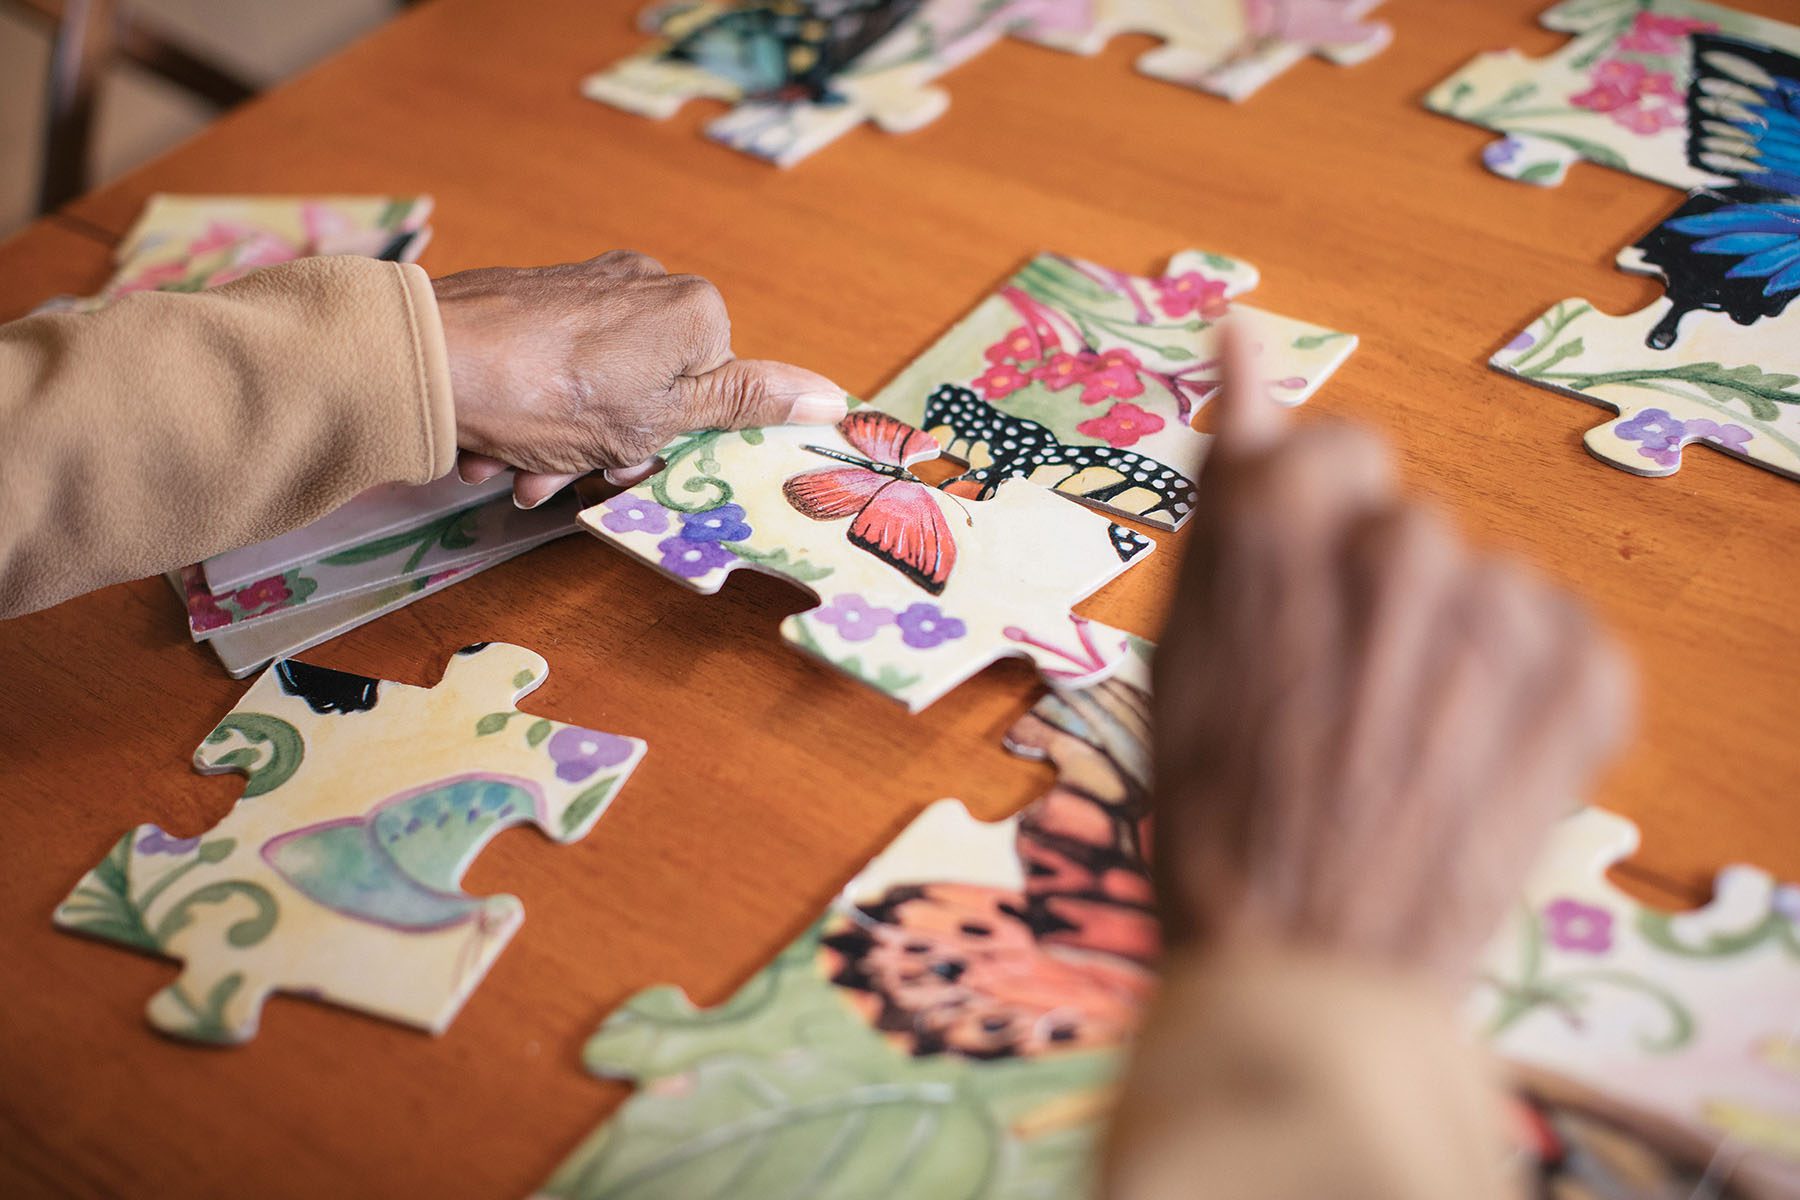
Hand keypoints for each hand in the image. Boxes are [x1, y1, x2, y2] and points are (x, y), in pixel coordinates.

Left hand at [434, 251, 846, 507]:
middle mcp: (644, 283)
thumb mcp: (662, 417)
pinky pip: (553, 370)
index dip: (671, 443)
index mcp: (693, 310)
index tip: (626, 468)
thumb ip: (745, 404)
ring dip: (559, 447)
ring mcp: (586, 286)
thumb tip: (834, 398)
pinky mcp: (535, 297)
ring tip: (517, 472)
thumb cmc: (548, 393)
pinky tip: (496, 448)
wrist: (426, 359)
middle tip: (562, 479)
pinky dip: (530, 415)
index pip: (714, 394)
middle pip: (652, 393)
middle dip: (605, 451)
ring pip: (597, 389)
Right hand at [1150, 324, 1632, 984]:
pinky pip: (1551, 637)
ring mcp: (1502, 607)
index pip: (1330, 451)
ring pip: (1475, 586)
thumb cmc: (1216, 808)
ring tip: (1398, 752)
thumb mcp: (1184, 634)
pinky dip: (1519, 694)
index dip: (1306, 543)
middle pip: (1401, 524)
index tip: (1295, 617)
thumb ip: (1228, 471)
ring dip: (1448, 648)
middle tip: (1336, 707)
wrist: (1308, 970)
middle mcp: (1403, 537)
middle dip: (1375, 595)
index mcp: (1287, 512)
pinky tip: (1464, 766)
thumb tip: (1245, 329)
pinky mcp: (1587, 676)